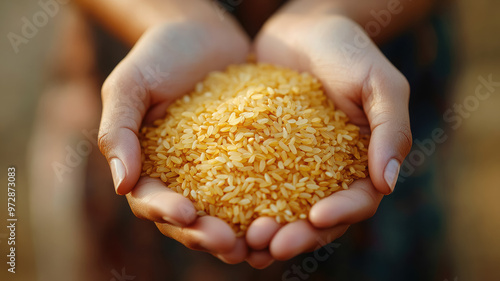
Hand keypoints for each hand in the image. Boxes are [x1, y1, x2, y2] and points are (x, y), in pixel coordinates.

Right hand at [98, 19, 251, 259]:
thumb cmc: (159, 55)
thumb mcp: (129, 85)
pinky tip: (289, 214)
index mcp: (148, 168)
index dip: (166, 212)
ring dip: (241, 235)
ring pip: (226, 215)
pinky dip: (269, 206)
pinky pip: (259, 188)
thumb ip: (117, 131)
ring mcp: (217, 173)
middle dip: (206, 236)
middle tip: (229, 244)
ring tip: (261, 241)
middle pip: (190, 221)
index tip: (186, 213)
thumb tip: (120, 185)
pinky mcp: (248, 162)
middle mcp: (183, 178)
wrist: (203, 34)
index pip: (151, 202)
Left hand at [246, 14, 411, 261]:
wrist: (303, 28)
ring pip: (284, 211)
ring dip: (267, 231)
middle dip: (298, 237)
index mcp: (363, 162)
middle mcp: (329, 173)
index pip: (359, 201)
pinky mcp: (263, 156)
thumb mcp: (379, 83)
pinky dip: (241, 206)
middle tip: (270, 246)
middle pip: (318, 218)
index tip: (315, 217)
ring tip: (244, 245)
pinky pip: (252, 185)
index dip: (340, 215)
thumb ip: (390, 129)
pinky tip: (221, 218)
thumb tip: (388, 183)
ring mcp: (295, 168)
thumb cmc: (347, 50)